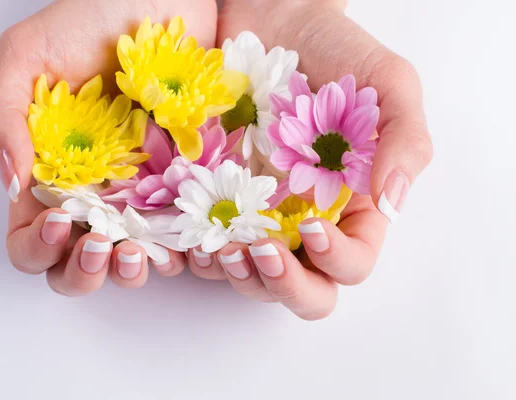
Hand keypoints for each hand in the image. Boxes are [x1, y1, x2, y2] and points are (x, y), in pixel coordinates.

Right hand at [0, 0, 217, 294]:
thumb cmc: (90, 19)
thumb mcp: (26, 57)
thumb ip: (2, 117)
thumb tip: (12, 184)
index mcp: (49, 172)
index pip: (30, 234)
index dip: (38, 245)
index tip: (61, 220)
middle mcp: (94, 191)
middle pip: (76, 261)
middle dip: (83, 270)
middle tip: (101, 248)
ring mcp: (141, 192)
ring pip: (128, 258)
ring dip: (129, 270)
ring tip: (140, 253)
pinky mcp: (184, 182)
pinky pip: (180, 234)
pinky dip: (178, 250)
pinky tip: (178, 245)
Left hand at [186, 0, 432, 319]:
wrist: (271, 19)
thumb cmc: (334, 49)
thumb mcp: (388, 84)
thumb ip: (404, 139)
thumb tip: (393, 200)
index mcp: (351, 208)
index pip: (352, 264)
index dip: (336, 262)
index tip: (311, 227)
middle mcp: (303, 221)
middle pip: (304, 290)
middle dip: (282, 284)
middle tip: (260, 252)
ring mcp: (256, 214)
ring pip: (251, 278)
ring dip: (236, 274)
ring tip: (220, 246)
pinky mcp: (214, 199)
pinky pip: (205, 245)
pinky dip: (197, 252)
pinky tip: (189, 234)